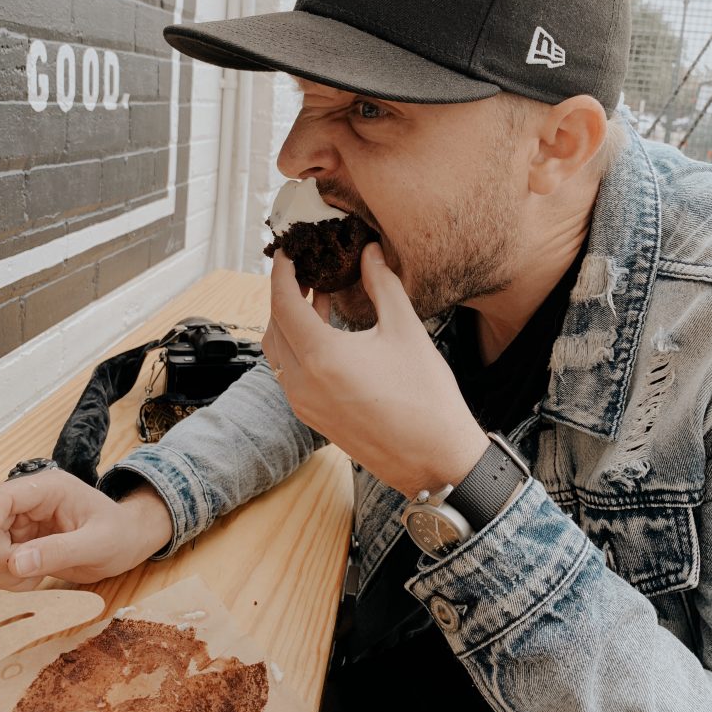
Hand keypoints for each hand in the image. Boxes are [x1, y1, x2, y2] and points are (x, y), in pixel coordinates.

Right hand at [0, 469, 172, 590]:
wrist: (129, 542)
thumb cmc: (120, 534)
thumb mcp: (98, 544)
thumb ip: (59, 551)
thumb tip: (16, 562)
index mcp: (48, 488)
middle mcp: (29, 502)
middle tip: (22, 574)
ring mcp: (22, 523)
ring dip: (0, 570)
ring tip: (34, 577)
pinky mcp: (20, 543)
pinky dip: (8, 578)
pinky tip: (35, 578)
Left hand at [262, 243, 488, 497]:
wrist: (437, 461)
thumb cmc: (426, 397)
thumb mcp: (405, 330)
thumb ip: (383, 284)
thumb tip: (370, 251)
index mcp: (321, 357)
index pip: (283, 302)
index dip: (283, 272)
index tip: (290, 250)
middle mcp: (303, 382)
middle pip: (275, 325)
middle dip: (285, 294)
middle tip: (307, 269)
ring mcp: (304, 404)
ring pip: (279, 351)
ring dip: (290, 321)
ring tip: (317, 295)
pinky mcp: (313, 417)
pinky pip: (291, 372)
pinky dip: (299, 346)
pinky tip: (326, 332)